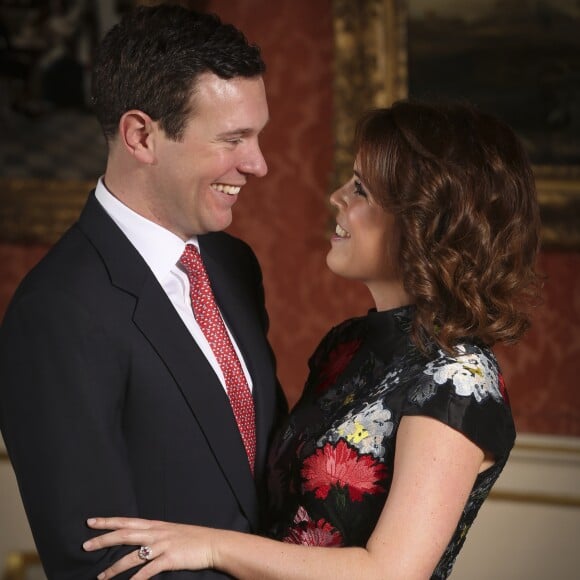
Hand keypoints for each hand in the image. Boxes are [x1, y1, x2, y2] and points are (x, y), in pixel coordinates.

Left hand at [83, 517, 214, 578]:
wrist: (212, 543)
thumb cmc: (192, 538)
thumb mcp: (171, 531)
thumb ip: (154, 534)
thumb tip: (139, 539)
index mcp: (155, 525)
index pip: (127, 521)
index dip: (108, 521)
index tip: (91, 522)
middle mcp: (156, 533)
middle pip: (125, 534)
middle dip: (103, 540)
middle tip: (85, 545)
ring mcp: (162, 545)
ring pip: (132, 556)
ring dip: (114, 568)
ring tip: (101, 577)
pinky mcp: (169, 559)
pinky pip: (148, 571)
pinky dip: (135, 579)